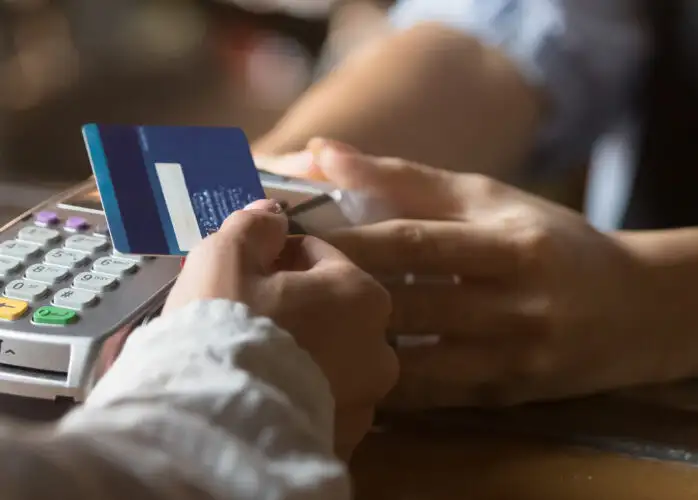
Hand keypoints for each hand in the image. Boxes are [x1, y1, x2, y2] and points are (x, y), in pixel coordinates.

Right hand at [164, 199, 396, 457]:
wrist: (216, 425)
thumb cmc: (226, 326)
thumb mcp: (227, 257)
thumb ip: (255, 226)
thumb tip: (272, 212)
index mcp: (363, 295)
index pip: (318, 256)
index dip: (277, 256)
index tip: (245, 268)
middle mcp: (379, 350)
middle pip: (328, 310)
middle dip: (292, 305)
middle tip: (245, 313)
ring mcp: (365, 402)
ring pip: (326, 358)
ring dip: (298, 351)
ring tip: (251, 357)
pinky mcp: (343, 442)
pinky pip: (317, 402)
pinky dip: (295, 393)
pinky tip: (261, 393)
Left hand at [259, 141, 658, 408]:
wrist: (630, 308)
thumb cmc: (547, 240)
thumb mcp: (487, 198)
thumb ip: (403, 177)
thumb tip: (320, 151)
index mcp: (509, 244)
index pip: (413, 242)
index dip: (348, 241)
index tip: (290, 237)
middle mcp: (514, 305)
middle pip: (407, 303)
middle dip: (338, 293)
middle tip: (278, 288)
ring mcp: (512, 358)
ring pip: (414, 361)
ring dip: (356, 345)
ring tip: (301, 331)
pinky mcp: (505, 395)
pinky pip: (431, 395)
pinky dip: (386, 382)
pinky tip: (347, 367)